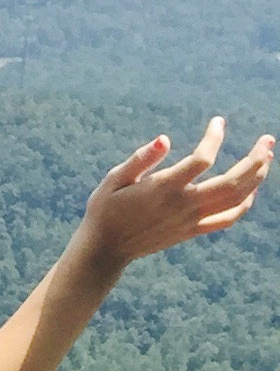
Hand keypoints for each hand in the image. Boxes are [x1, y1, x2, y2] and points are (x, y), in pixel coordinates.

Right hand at [77, 119, 273, 275]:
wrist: (106, 249)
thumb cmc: (106, 209)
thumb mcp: (114, 179)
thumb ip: (141, 159)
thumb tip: (165, 139)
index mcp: (163, 188)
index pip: (202, 159)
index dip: (215, 137)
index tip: (218, 122)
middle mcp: (182, 205)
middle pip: (232, 182)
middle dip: (255, 159)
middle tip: (268, 140)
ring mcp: (190, 220)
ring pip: (235, 200)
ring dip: (256, 178)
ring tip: (266, 158)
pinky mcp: (192, 231)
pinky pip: (227, 219)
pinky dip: (244, 204)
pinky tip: (251, 190)